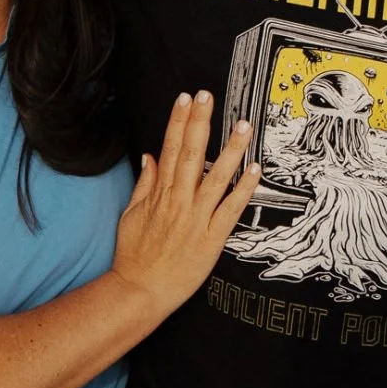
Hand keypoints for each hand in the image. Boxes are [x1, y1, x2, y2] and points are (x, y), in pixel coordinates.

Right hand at [112, 90, 259, 318]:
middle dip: (200, 122)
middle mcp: (179, 200)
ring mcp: (197, 218)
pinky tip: (255, 170)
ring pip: (216, 176)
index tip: (185, 98)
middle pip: (191, 153)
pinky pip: (231, 209)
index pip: (169, 147)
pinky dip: (244, 189)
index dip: (177, 121)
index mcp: (160, 193)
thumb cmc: (135, 254)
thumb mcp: (131, 214)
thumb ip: (144, 184)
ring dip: (231, 149)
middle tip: (208, 96)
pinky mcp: (212, 238)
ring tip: (243, 125)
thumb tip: (149, 156)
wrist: (140, 291)